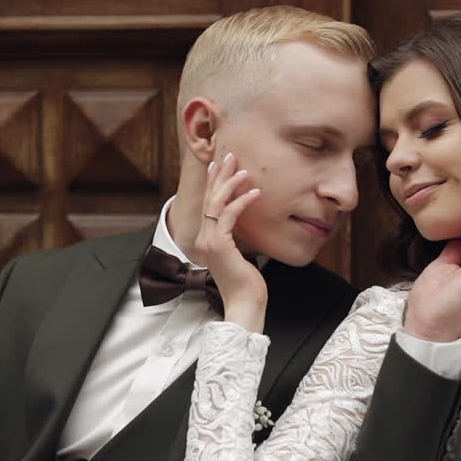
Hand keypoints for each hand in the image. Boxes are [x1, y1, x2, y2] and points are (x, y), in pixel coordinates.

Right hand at [191, 152, 266, 331]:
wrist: (245, 305)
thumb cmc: (246, 286)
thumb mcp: (241, 257)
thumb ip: (238, 240)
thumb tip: (247, 227)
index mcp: (208, 240)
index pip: (209, 205)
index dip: (214, 183)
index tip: (220, 165)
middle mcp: (204, 239)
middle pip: (210, 199)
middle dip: (220, 175)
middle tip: (230, 155)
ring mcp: (210, 241)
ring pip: (217, 203)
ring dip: (231, 183)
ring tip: (244, 170)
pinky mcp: (220, 245)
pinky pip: (230, 216)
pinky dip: (242, 202)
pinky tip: (255, 193)